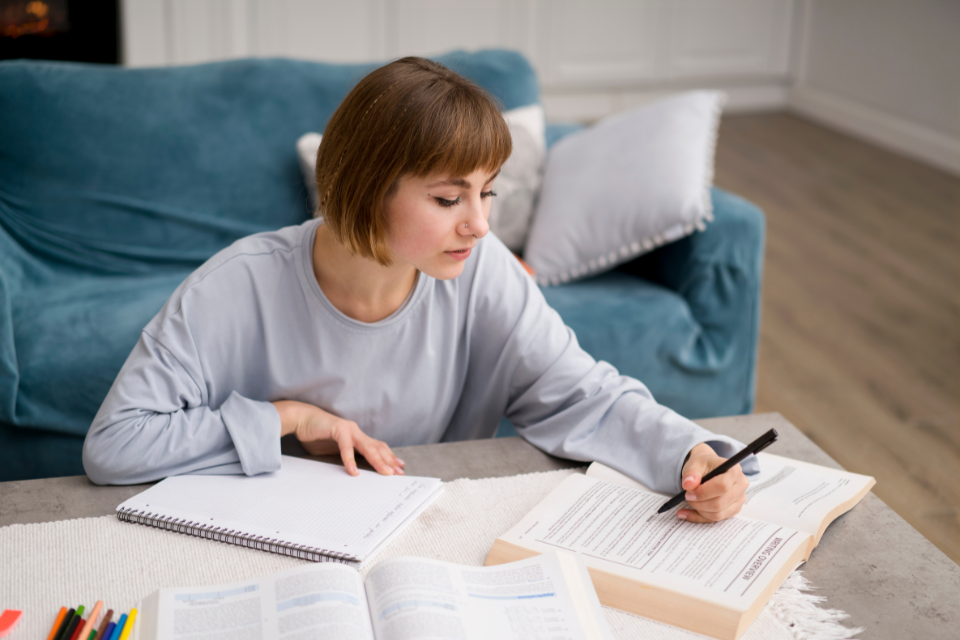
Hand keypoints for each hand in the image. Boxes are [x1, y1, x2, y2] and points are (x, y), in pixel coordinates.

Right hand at [272, 400, 404, 476]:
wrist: (301, 419)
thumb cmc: (317, 435)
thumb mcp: (335, 450)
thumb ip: (347, 457)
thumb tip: (356, 473)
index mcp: (358, 437)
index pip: (378, 448)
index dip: (389, 458)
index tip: (399, 468)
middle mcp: (357, 432)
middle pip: (378, 448)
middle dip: (389, 461)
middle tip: (398, 473)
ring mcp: (349, 430)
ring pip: (367, 447)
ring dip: (377, 461)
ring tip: (384, 472)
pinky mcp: (338, 429)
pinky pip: (346, 447)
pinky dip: (350, 460)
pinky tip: (354, 471)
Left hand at [677, 443, 747, 522]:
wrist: (708, 469)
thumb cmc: (704, 465)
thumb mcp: (695, 463)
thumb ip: (691, 473)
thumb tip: (688, 484)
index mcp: (734, 470)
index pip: (722, 486)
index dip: (703, 492)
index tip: (688, 492)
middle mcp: (741, 485)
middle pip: (720, 503)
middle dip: (700, 503)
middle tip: (687, 496)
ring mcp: (739, 499)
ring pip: (718, 514)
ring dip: (699, 510)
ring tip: (689, 500)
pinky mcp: (733, 510)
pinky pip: (715, 519)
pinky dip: (699, 517)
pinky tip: (686, 512)